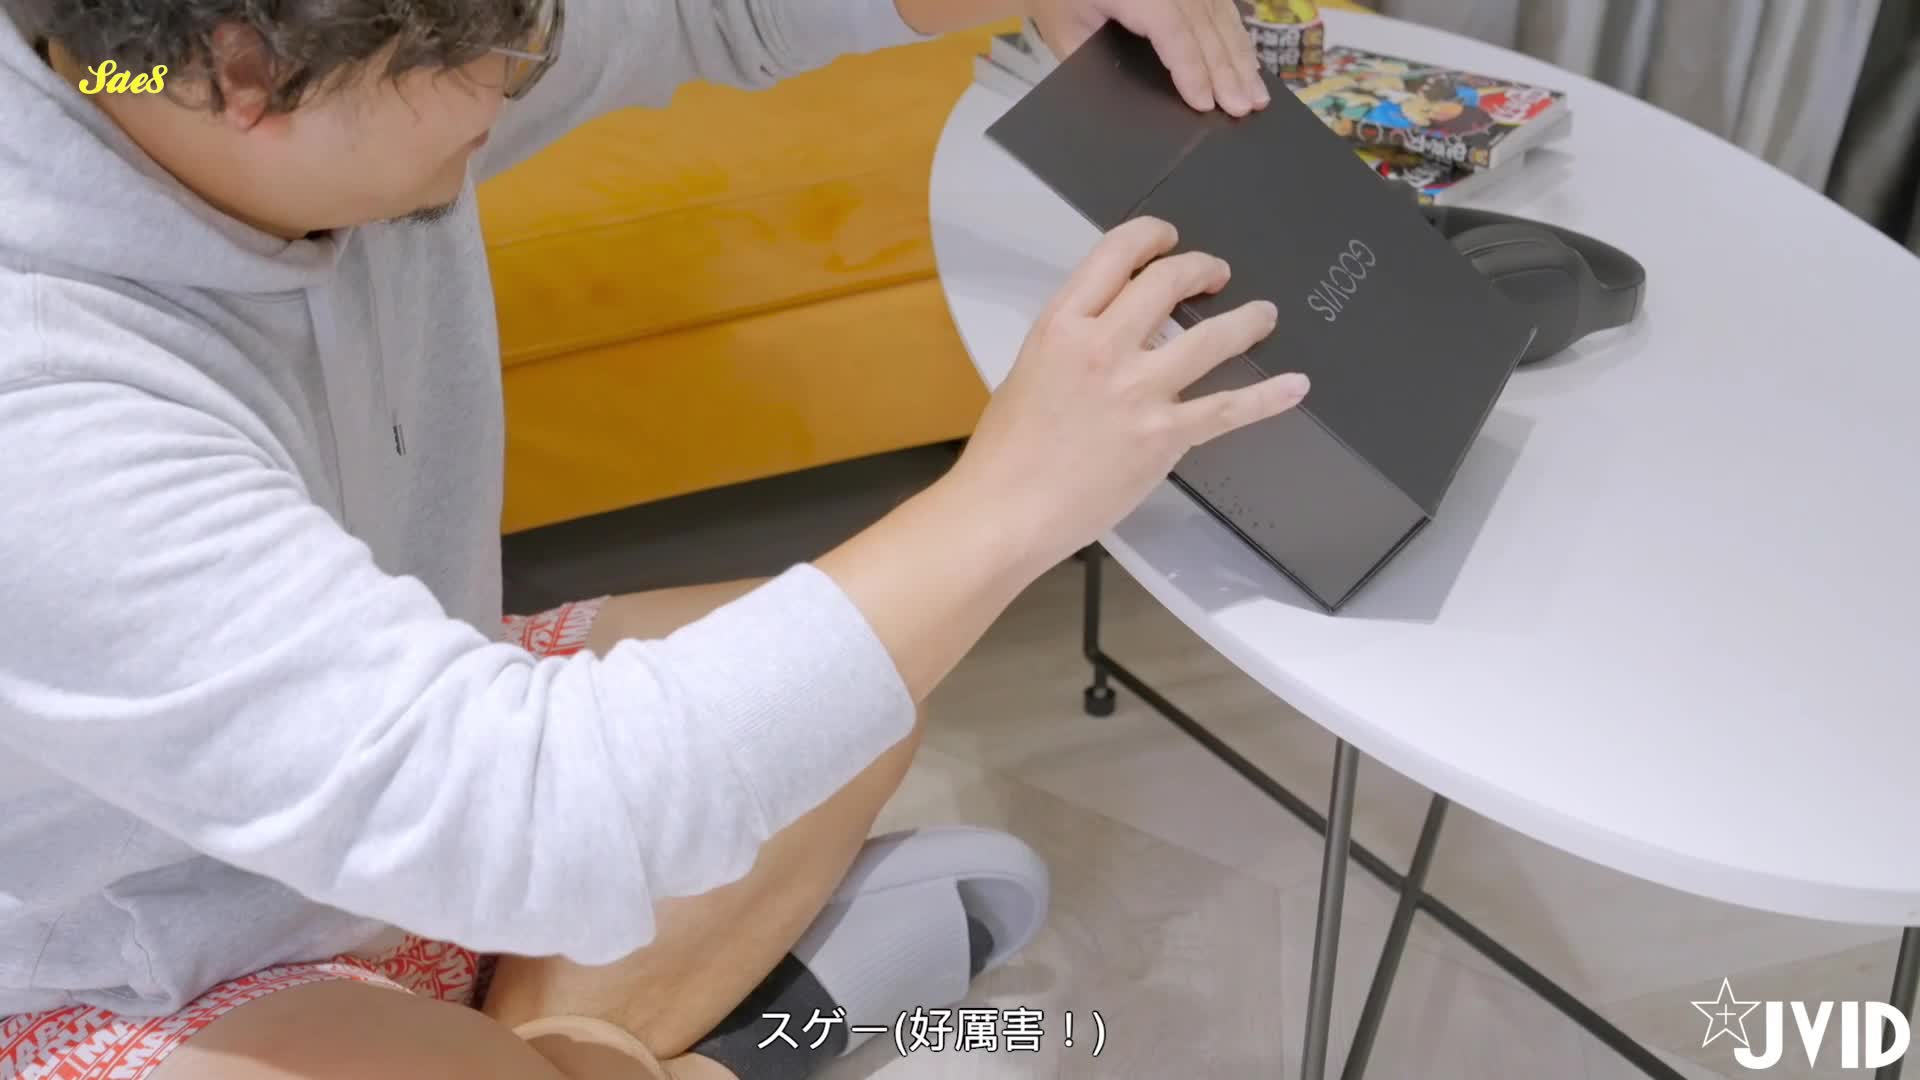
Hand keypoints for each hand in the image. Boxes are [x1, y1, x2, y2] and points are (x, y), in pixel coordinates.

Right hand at [949, 216, 1309, 571]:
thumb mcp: (1029, 373)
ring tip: (1263, 314)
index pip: (1115, 255)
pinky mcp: (1164, 435)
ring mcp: (1139, 391)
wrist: (1006, 510)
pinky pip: (1228, 408)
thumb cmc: (1006, 454)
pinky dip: (1268, 396)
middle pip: (1168, 282)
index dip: (1151, 236)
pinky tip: (1294, 385)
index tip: (1168, 239)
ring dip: (1246, 320)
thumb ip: (1072, 346)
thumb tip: (1110, 337)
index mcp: (1062, 327)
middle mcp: (1104, 348)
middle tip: (1217, 274)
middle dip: (1201, 268)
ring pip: (1211, 337)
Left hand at [1027, 0, 1270, 114]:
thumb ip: (1090, 63)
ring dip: (1241, 56)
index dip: (1191, 68)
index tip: (1204, 103)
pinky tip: (1249, 62)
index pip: (1171, 29)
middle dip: (1227, 70)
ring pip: (1221, 15)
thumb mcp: (1063, 28)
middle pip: (1205, 24)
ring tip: (1257, 94)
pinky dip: (1237, 36)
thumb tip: (1124, 106)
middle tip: (1244, 107)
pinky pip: (1221, 6)